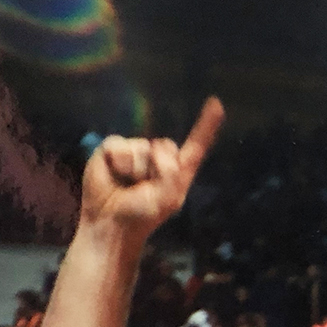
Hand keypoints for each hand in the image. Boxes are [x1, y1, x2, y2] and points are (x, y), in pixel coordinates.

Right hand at [79, 97, 223, 237]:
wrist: (110, 223)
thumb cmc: (142, 215)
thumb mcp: (167, 198)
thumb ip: (171, 172)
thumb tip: (155, 147)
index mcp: (177, 172)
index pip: (195, 146)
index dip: (206, 125)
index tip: (216, 103)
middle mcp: (158, 158)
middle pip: (166, 146)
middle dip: (158, 167)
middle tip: (144, 187)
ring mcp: (135, 152)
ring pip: (143, 146)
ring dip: (135, 169)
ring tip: (127, 184)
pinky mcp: (112, 149)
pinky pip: (120, 145)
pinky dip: (118, 162)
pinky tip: (114, 174)